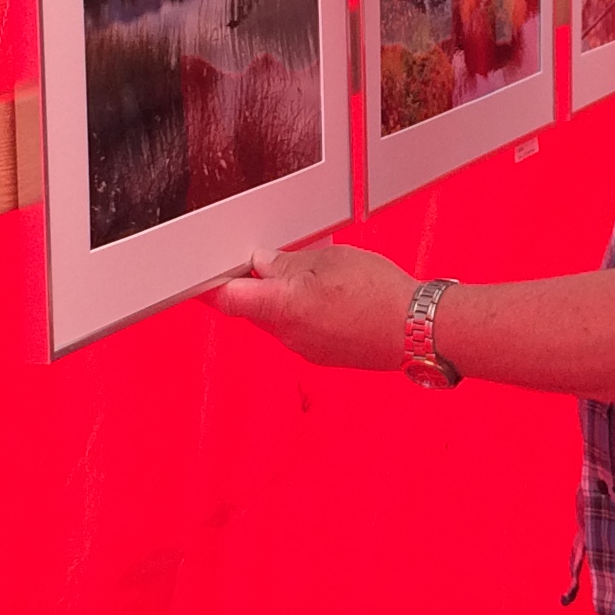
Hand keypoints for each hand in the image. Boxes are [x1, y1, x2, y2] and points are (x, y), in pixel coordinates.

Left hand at [206, 242, 414, 370]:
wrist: (419, 331)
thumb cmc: (379, 294)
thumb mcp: (329, 260)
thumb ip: (288, 263)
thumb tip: (264, 264)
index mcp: (281, 308)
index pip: (226, 300)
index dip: (207, 287)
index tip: (195, 276)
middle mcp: (287, 336)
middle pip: (252, 309)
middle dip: (253, 285)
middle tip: (264, 259)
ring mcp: (306, 349)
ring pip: (278, 318)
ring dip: (284, 297)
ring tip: (313, 273)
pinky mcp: (324, 354)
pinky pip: (302, 329)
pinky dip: (305, 311)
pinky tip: (331, 295)